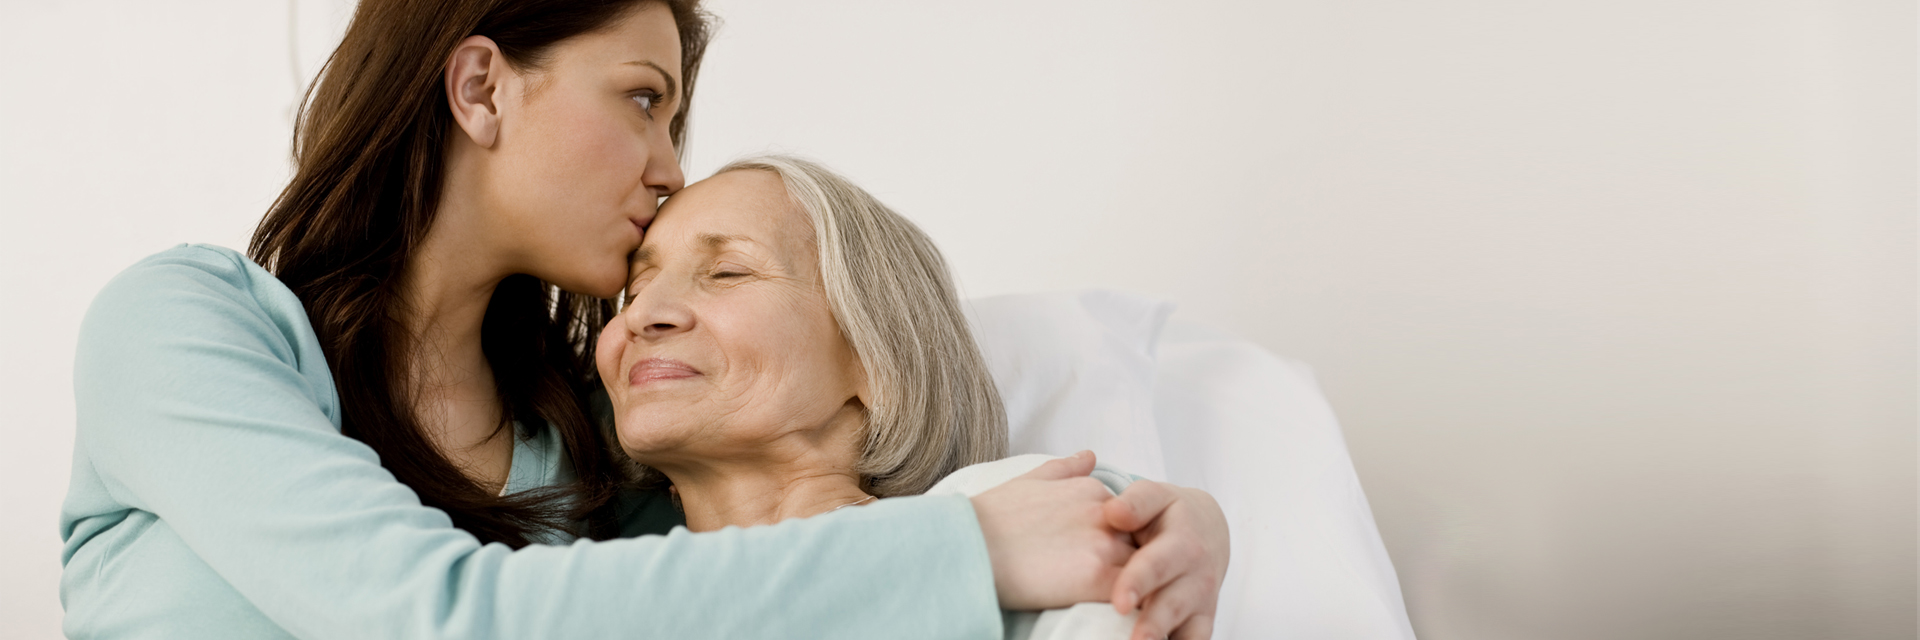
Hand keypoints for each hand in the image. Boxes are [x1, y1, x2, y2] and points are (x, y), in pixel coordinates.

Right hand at [972, 451, 1137, 609]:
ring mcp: (1103, 543)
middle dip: (1138, 563)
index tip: (1110, 560)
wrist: (966, 547)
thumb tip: (1090, 456)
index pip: (1130, 518)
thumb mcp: (1028, 481)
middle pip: (1142, 542)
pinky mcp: (1097, 577)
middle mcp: (1104, 511)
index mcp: (1091, 489)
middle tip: (1134, 586)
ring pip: (1144, 569)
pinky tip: (1127, 618)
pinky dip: (1133, 606)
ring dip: (1141, 587)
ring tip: (1136, 607)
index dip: (1122, 541)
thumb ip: (1065, 469)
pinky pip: (1133, 596)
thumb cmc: (989, 519)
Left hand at [1103, 481, 1230, 639]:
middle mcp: (1197, 576)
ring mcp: (1202, 604)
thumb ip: (1135, 502)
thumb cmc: (1169, 514)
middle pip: (1174, 605)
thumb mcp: (1154, 497)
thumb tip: (1114, 512)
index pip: (1158, 564)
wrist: (1208, 530)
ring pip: (1190, 631)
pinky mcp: (1201, 623)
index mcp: (1183, 542)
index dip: (1139, 582)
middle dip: (1154, 624)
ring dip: (1166, 639)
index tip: (1120, 601)